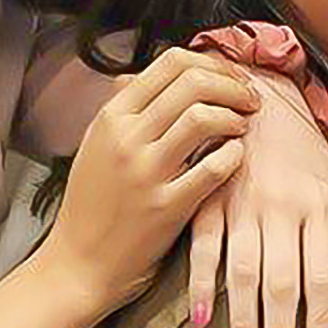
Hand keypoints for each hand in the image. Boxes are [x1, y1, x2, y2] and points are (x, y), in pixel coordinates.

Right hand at [41, 48, 256, 319]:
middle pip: (193, 83)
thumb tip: (141, 75)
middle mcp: (127, 138)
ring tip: (242, 126)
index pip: (170, 63)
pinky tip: (235, 157)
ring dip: (235, 116)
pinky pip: (213, 167)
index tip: (230, 77)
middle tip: (249, 98)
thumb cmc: (91, 207)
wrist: (78, 264)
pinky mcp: (167, 207)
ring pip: (203, 117)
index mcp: (111, 118)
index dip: (211, 63)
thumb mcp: (95, 146)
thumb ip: (122, 109)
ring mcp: (146, 172)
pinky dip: (234, 155)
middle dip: (233, 85)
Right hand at [186, 75, 327, 327]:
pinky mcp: (209, 200)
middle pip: (285, 283)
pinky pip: (205, 248)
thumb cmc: (305, 152)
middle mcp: (284, 209)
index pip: (325, 278)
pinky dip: (201, 285)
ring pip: (245, 273)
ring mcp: (243, 205)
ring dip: (245, 322)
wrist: (259, 98)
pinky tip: (200, 321)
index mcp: (320, 209)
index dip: (323, 324)